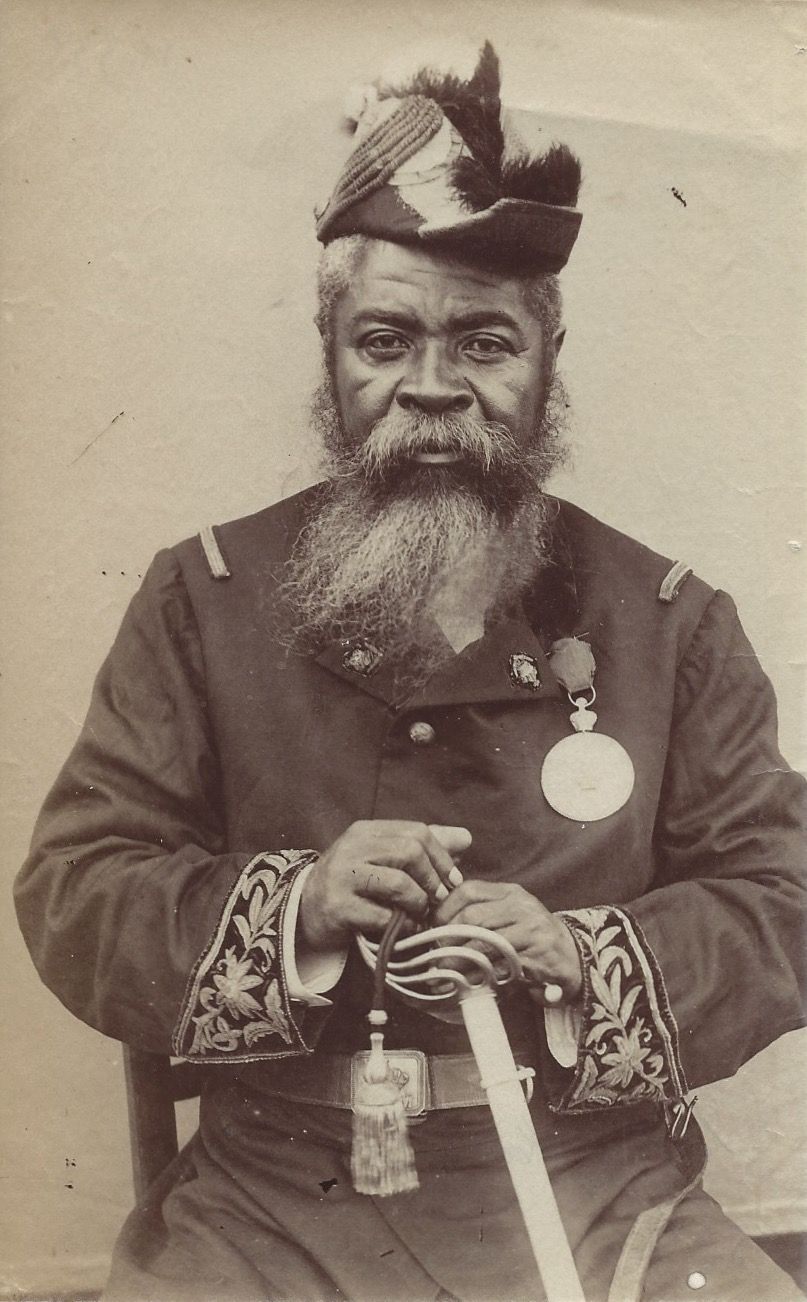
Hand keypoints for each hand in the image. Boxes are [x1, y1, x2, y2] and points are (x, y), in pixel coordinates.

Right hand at [300, 820, 471, 951]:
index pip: (417, 831)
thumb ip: (424, 847)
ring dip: (418, 903)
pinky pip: (382, 915)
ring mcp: (342, 876)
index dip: (442, 856)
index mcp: (367, 830)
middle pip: (410, 851)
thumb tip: (465, 837)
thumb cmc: (353, 883)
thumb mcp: (384, 859)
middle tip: (439, 899)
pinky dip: (401, 925)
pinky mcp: (338, 907)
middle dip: (433, 878)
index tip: (453, 880)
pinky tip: (403, 929)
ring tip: (420, 914)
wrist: (304, 910)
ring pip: (398, 882)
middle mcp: (353, 847)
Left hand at [432, 879, 582, 1003]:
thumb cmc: (533, 939)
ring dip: (459, 960)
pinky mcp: (537, 954)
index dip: (445, 909)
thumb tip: (438, 925)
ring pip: (483, 941)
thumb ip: (482, 914)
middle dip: (448, 938)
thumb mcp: (510, 916)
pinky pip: (500, 964)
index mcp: (510, 893)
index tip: (432, 928)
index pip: (468, 890)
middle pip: (472, 916)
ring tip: (444, 973)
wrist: (574, 957)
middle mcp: (522, 906)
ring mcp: (532, 929)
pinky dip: (481, 975)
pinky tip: (470, 982)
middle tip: (436, 955)